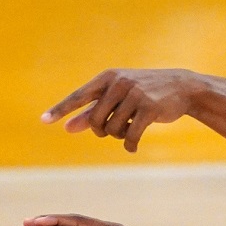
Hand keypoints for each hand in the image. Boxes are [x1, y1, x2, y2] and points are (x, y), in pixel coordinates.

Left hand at [41, 68, 199, 151]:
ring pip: (112, 129)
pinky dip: (130, 145)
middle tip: (112, 130)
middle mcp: (119, 83)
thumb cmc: (145, 92)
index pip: (79, 96)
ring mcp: (134, 94)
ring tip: (128, 131)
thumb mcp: (118, 98)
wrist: (182, 87)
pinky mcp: (149, 108)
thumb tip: (67, 127)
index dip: (60, 109)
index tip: (44, 121)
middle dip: (101, 131)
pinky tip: (133, 147)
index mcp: (108, 77)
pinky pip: (130, 136)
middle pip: (95, 120)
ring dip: (118, 136)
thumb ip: (93, 111)